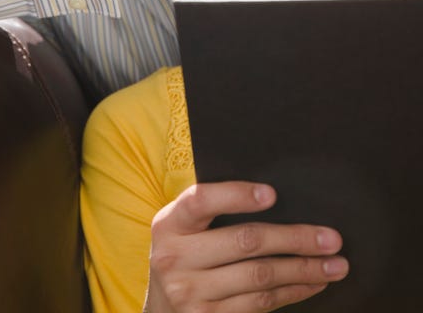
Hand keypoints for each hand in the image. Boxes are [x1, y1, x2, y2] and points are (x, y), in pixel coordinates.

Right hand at [144, 181, 347, 312]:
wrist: (161, 308)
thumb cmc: (184, 252)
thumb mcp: (183, 227)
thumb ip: (212, 210)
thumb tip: (276, 198)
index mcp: (169, 223)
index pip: (202, 201)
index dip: (236, 196)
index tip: (273, 194)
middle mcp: (175, 258)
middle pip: (245, 242)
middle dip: (295, 239)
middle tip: (332, 238)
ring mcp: (191, 294)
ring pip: (260, 277)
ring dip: (304, 270)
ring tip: (335, 264)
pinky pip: (260, 304)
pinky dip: (292, 292)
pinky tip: (312, 283)